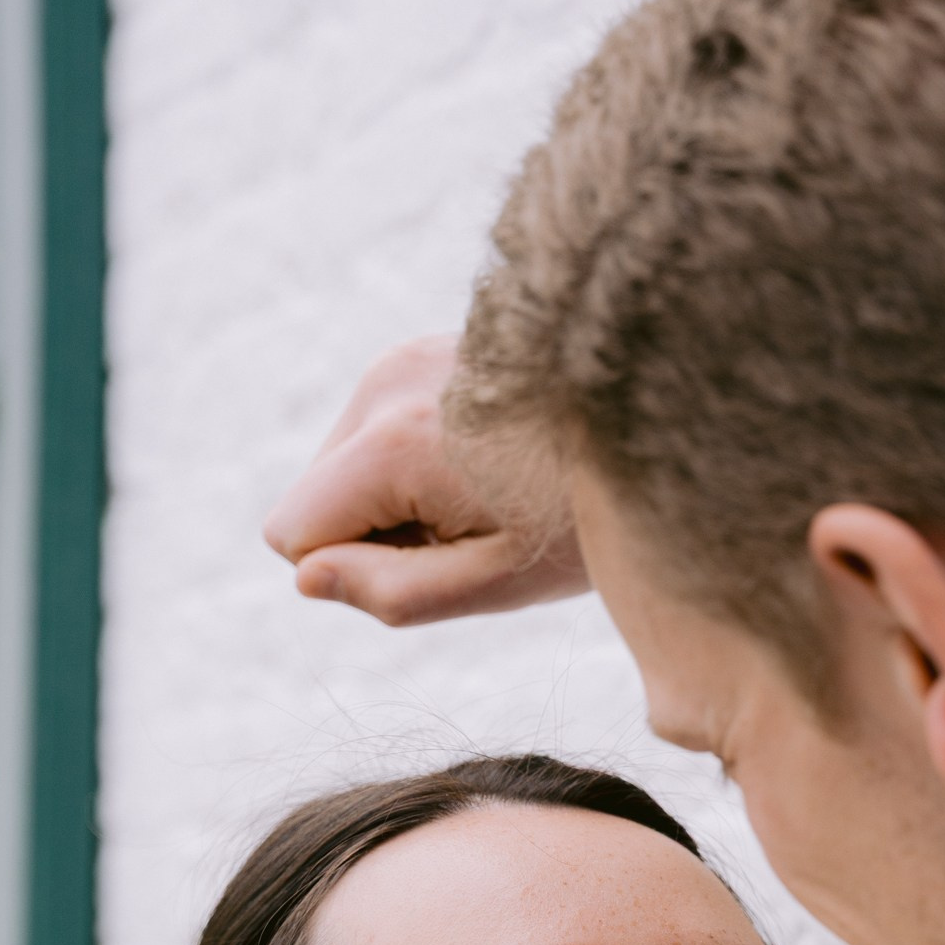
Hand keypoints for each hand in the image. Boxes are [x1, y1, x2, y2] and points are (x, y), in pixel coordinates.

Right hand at [262, 335, 591, 625]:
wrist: (654, 414)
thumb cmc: (582, 516)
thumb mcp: (496, 581)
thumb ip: (393, 593)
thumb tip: (306, 579)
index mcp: (393, 443)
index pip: (290, 532)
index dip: (352, 567)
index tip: (434, 558)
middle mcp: (382, 385)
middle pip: (313, 497)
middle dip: (376, 529)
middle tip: (471, 530)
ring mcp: (399, 358)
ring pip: (342, 465)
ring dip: (398, 497)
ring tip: (484, 495)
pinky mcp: (417, 351)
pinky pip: (374, 432)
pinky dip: (415, 461)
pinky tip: (484, 462)